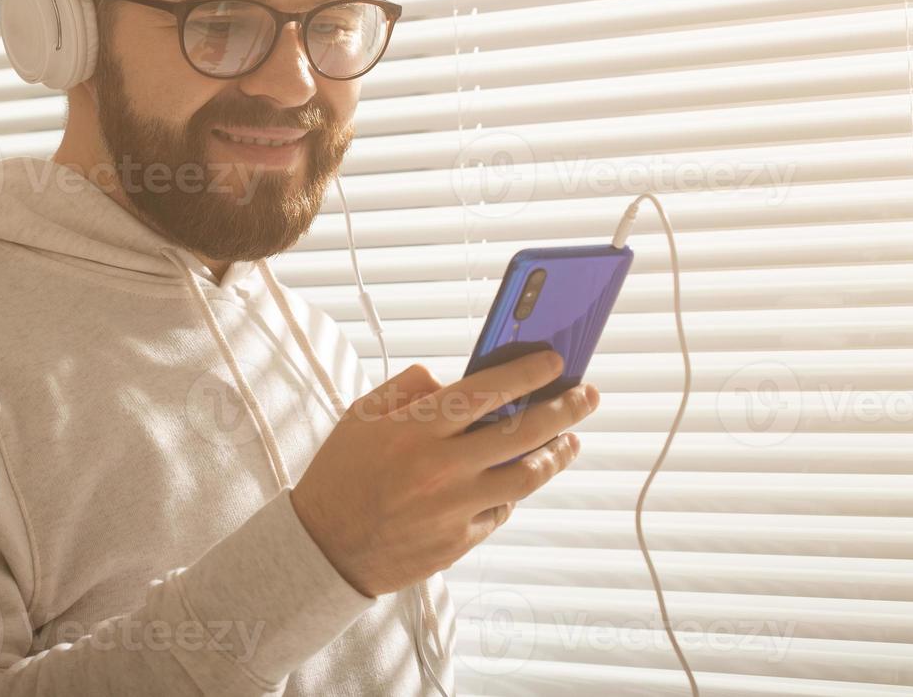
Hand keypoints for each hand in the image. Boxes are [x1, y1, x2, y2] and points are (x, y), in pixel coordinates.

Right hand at [290, 350, 598, 596]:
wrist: (325, 548)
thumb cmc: (344, 474)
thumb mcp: (362, 416)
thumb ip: (410, 389)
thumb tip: (455, 379)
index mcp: (416, 429)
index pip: (486, 392)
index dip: (526, 374)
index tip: (554, 363)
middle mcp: (441, 468)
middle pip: (522, 435)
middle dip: (563, 411)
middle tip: (587, 397)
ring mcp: (454, 509)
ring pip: (525, 478)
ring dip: (555, 455)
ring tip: (570, 440)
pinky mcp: (459, 542)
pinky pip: (501, 512)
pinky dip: (514, 492)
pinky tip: (520, 477)